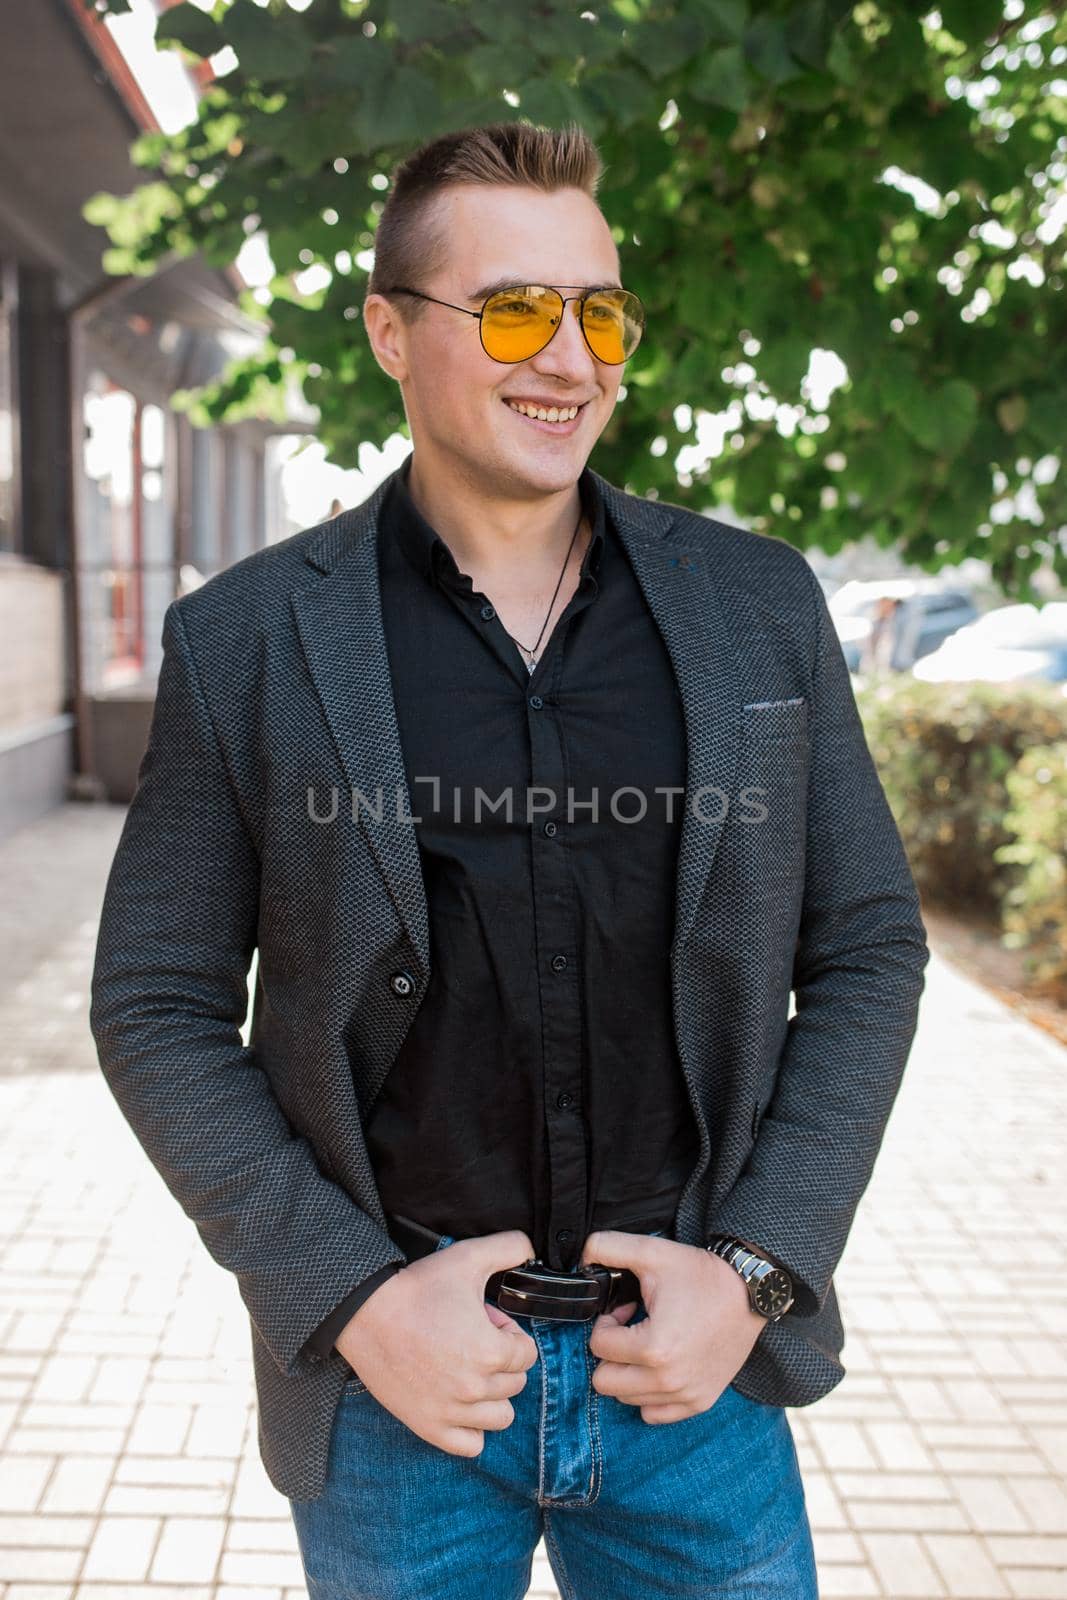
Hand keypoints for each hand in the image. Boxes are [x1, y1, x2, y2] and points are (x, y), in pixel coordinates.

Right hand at [334, 1230, 539, 1457]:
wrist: (366, 1313)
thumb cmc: (418, 1288)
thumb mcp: (468, 1257)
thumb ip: (510, 1247)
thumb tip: (530, 1248)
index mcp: (490, 1352)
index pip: (528, 1354)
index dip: (509, 1333)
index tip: (486, 1321)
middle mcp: (475, 1388)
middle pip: (515, 1383)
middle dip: (500, 1359)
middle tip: (471, 1338)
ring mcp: (451, 1412)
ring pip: (501, 1417)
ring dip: (492, 1394)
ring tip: (468, 1369)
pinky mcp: (428, 1427)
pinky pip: (471, 1445)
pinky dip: (472, 1428)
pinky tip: (458, 1401)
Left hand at [579, 1230, 766, 1423]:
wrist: (751, 1292)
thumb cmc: (702, 1275)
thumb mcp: (653, 1253)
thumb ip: (608, 1247)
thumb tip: (582, 1255)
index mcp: (654, 1348)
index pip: (599, 1346)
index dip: (606, 1322)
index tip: (626, 1309)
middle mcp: (669, 1380)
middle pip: (605, 1382)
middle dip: (612, 1352)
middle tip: (632, 1329)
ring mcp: (686, 1395)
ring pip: (626, 1399)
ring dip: (630, 1371)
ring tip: (651, 1342)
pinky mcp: (700, 1402)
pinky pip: (653, 1414)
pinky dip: (649, 1393)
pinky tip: (662, 1363)